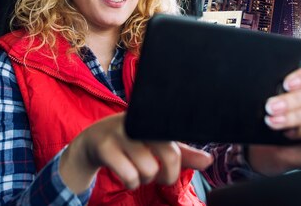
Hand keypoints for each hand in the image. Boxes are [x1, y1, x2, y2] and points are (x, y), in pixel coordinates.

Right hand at [59, 112, 212, 192]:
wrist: (90, 141)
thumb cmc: (130, 142)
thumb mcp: (156, 144)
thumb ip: (182, 153)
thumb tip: (209, 161)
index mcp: (154, 118)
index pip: (179, 137)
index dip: (181, 157)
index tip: (171, 165)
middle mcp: (139, 121)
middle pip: (170, 154)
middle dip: (167, 174)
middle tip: (158, 174)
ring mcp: (121, 132)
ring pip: (149, 169)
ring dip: (145, 179)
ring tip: (137, 170)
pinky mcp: (105, 147)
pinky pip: (130, 176)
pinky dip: (131, 183)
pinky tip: (126, 175)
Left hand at [248, 58, 300, 175]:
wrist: (289, 149)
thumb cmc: (289, 119)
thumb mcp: (288, 102)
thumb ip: (289, 91)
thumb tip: (278, 89)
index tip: (285, 84)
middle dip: (293, 100)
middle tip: (271, 106)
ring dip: (294, 116)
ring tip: (274, 121)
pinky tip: (290, 133)